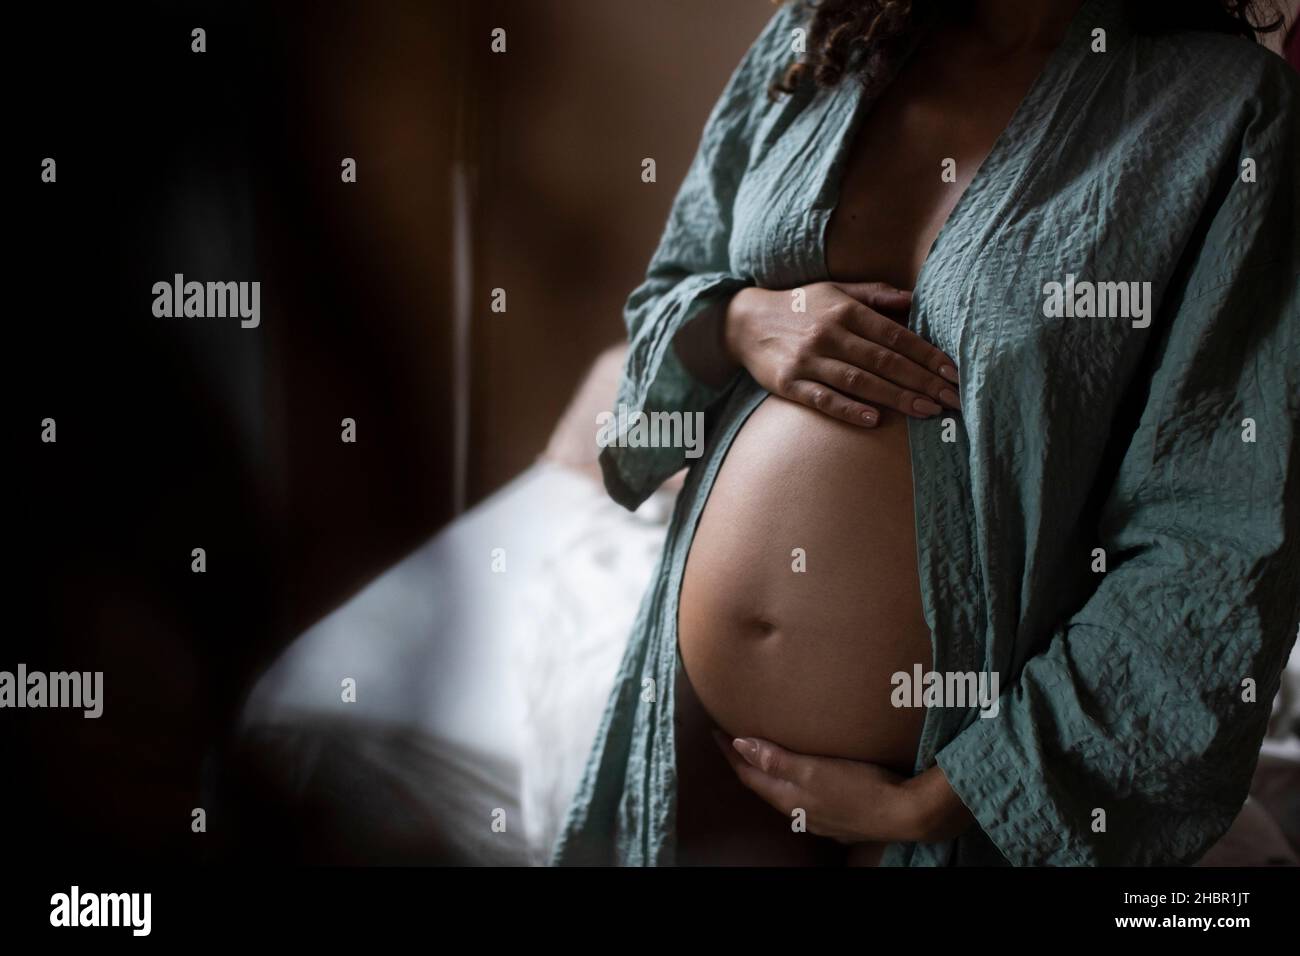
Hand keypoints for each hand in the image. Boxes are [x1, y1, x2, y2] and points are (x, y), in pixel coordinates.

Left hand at [715, 731, 975, 843]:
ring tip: (764, 756)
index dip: (731, 754)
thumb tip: (740, 745)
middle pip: (763, 786)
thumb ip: (776, 760)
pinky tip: (804, 779)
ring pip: (784, 794)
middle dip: (746, 764)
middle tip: (733, 742)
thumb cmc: (859, 788)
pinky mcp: (839, 817)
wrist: (904, 814)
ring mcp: (820, 818)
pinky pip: (806, 799)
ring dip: (770, 775)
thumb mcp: (814, 770)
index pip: (749, 775)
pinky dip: (794, 784)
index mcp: (789, 799)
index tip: (717, 732)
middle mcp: (799, 812)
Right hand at [723, 282, 960, 426]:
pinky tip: (872, 419)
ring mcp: (808, 360)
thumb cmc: (800, 307)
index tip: (952, 372)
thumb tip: (914, 298)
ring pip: (859, 381)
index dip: (927, 354)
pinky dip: (848, 409)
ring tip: (926, 411)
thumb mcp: (835, 291)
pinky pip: (822, 398)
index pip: (896, 335)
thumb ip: (875, 295)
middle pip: (884, 361)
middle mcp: (829, 334)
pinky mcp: (788, 383)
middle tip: (952, 399)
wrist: (744, 322)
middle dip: (921, 381)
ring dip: (896, 397)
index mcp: (845, 311)